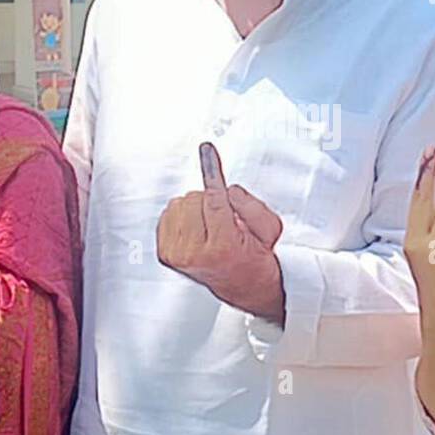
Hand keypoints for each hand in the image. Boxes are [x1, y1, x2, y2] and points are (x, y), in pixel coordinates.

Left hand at [157, 142, 285, 323]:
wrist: (243, 284)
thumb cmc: (256, 256)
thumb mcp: (270, 229)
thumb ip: (252, 206)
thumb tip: (226, 189)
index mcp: (223, 247)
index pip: (214, 199)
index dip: (211, 172)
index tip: (207, 150)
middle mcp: (194, 253)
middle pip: (195, 198)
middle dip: (212, 201)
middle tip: (225, 221)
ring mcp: (176, 255)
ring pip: (180, 203)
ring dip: (197, 209)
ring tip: (212, 227)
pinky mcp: (164, 253)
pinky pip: (169, 213)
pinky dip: (184, 216)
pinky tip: (197, 230)